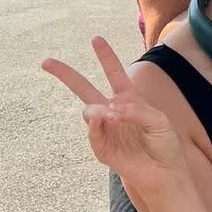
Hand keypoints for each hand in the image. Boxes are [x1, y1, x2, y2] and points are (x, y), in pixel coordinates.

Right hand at [43, 37, 187, 193]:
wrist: (164, 171)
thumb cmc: (164, 144)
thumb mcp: (159, 120)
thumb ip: (137, 111)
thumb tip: (110, 110)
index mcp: (129, 100)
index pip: (115, 74)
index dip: (106, 57)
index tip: (95, 39)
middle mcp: (113, 112)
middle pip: (85, 89)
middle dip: (66, 75)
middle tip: (46, 62)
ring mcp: (105, 129)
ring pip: (89, 111)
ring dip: (99, 110)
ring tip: (112, 114)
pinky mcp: (102, 148)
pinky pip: (94, 133)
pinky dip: (98, 127)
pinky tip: (105, 121)